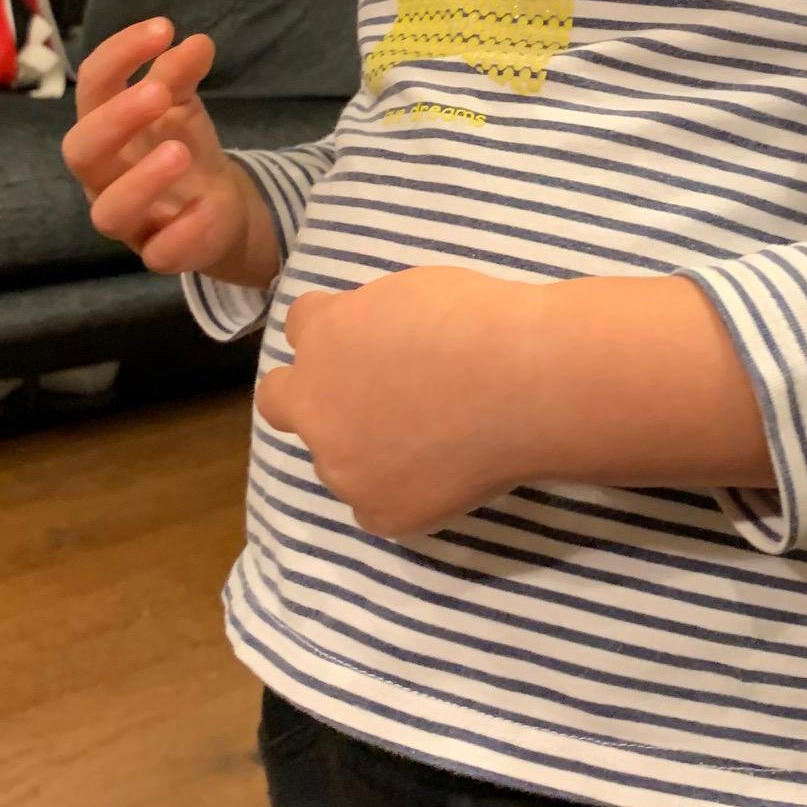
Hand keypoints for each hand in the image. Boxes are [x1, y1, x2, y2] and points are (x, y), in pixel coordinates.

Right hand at [62, 18, 275, 280]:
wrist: (218, 203)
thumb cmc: (181, 144)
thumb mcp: (182, 104)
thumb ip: (181, 73)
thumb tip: (194, 41)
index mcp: (103, 127)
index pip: (93, 85)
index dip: (120, 54)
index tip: (162, 28)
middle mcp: (103, 175)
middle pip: (81, 150)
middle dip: (117, 120)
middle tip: (159, 93)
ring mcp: (127, 219)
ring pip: (109, 211)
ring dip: (142, 180)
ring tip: (180, 151)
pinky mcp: (159, 253)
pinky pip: (159, 253)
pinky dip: (184, 230)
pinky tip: (208, 204)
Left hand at [256, 268, 541, 536]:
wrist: (523, 381)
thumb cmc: (478, 320)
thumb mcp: (402, 294)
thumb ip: (367, 323)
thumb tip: (372, 344)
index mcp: (322, 336)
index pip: (300, 327)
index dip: (331, 334)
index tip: (363, 341)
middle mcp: (315, 406)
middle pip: (282, 401)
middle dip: (314, 396)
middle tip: (368, 399)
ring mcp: (343, 467)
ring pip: (335, 460)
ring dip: (363, 449)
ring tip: (428, 439)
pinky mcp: (380, 512)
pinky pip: (375, 505)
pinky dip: (402, 492)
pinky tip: (443, 473)